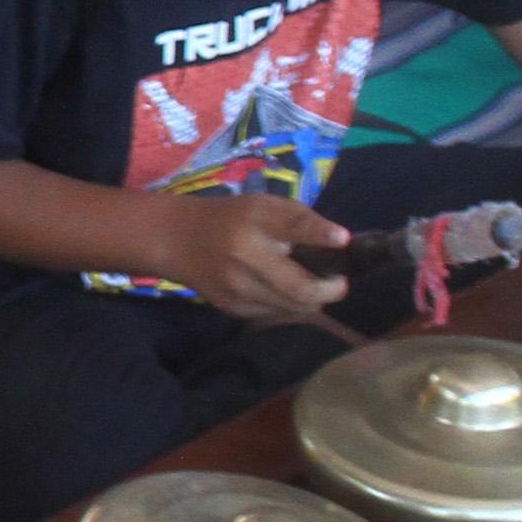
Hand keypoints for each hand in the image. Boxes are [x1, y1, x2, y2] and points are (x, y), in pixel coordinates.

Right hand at [153, 195, 351, 322]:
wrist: (179, 239)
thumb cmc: (234, 219)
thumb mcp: (264, 206)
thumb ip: (300, 221)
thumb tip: (341, 246)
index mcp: (256, 220)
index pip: (293, 225)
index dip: (320, 233)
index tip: (342, 240)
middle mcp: (245, 255)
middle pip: (301, 288)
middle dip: (330, 290)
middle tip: (339, 284)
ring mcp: (237, 286)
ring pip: (293, 308)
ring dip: (312, 301)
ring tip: (314, 287)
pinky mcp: (231, 307)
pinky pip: (276, 314)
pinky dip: (289, 307)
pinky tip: (283, 292)